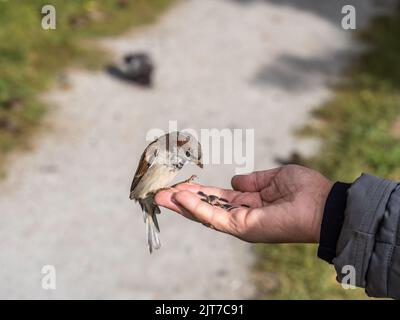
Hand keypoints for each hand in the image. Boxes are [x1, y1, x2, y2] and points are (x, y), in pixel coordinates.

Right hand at [155, 165, 332, 242]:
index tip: (180, 185)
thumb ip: (254, 180)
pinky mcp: (242, 227)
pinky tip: (181, 198)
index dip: (198, 191)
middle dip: (182, 200)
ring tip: (161, 196)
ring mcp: (240, 223)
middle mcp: (242, 215)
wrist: (323, 205)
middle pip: (206, 207)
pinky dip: (196, 208)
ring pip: (204, 214)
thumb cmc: (305, 189)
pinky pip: (214, 216)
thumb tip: (235, 180)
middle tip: (160, 193)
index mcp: (250, 203)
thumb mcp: (275, 176)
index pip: (217, 198)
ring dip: (182, 204)